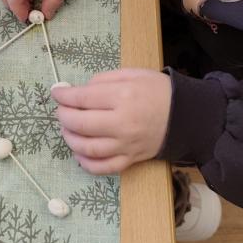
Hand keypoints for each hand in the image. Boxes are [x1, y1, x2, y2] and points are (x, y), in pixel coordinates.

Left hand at [52, 70, 171, 174]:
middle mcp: (123, 123)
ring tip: (67, 129)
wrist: (186, 116)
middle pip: (81, 124)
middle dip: (64, 116)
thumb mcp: (132, 74)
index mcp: (123, 97)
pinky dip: (86, 163)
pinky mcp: (131, 160)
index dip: (64, 96)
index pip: (83, 98)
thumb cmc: (158, 91)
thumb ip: (103, 80)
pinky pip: (103, 168)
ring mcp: (126, 145)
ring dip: (70, 139)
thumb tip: (77, 92)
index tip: (56, 93)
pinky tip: (79, 152)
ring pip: (88, 148)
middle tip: (61, 110)